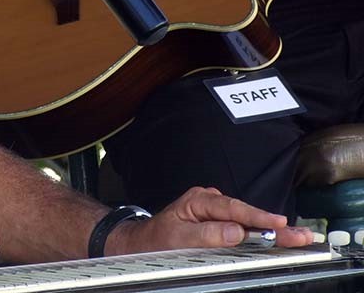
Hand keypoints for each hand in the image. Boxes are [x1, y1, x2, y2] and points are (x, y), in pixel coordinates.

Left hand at [105, 187, 314, 255]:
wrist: (142, 242)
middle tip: (301, 235)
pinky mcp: (219, 223)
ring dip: (271, 231)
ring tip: (297, 238)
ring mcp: (215, 212)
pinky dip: (259, 234)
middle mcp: (209, 202)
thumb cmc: (157, 238)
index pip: (233, 209)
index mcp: (199, 201)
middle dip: (274, 226)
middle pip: (246, 214)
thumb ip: (206, 234)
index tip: (278, 224)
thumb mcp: (177, 237)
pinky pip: (242, 227)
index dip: (257, 217)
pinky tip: (278, 239)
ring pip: (247, 221)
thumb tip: (235, 232)